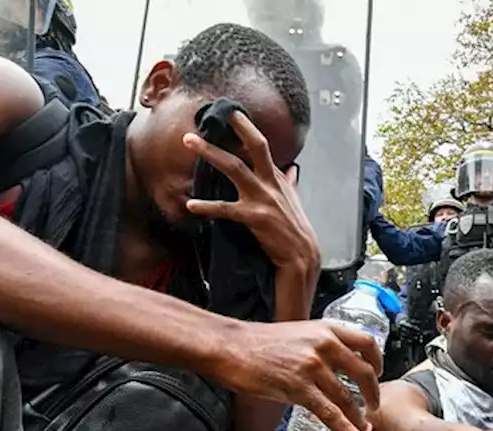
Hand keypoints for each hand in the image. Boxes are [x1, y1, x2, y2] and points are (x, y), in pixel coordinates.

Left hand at [184, 111, 319, 272]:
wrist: (302, 256)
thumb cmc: (295, 229)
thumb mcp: (294, 201)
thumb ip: (290, 184)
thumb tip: (292, 171)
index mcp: (278, 178)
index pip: (261, 145)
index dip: (246, 127)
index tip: (231, 113)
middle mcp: (271, 183)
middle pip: (253, 147)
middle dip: (233, 129)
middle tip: (211, 117)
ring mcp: (263, 199)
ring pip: (234, 168)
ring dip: (210, 152)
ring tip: (190, 142)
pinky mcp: (255, 217)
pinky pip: (226, 209)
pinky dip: (207, 206)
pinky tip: (191, 205)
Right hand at [220, 319, 383, 430]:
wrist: (230, 346)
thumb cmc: (258, 342)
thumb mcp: (298, 333)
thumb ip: (320, 345)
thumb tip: (335, 363)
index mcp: (326, 328)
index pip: (367, 342)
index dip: (378, 361)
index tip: (379, 373)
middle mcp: (324, 344)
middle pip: (364, 373)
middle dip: (373, 394)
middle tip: (374, 407)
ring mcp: (312, 366)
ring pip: (348, 397)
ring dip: (359, 417)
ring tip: (364, 430)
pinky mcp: (298, 387)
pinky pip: (329, 412)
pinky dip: (345, 429)